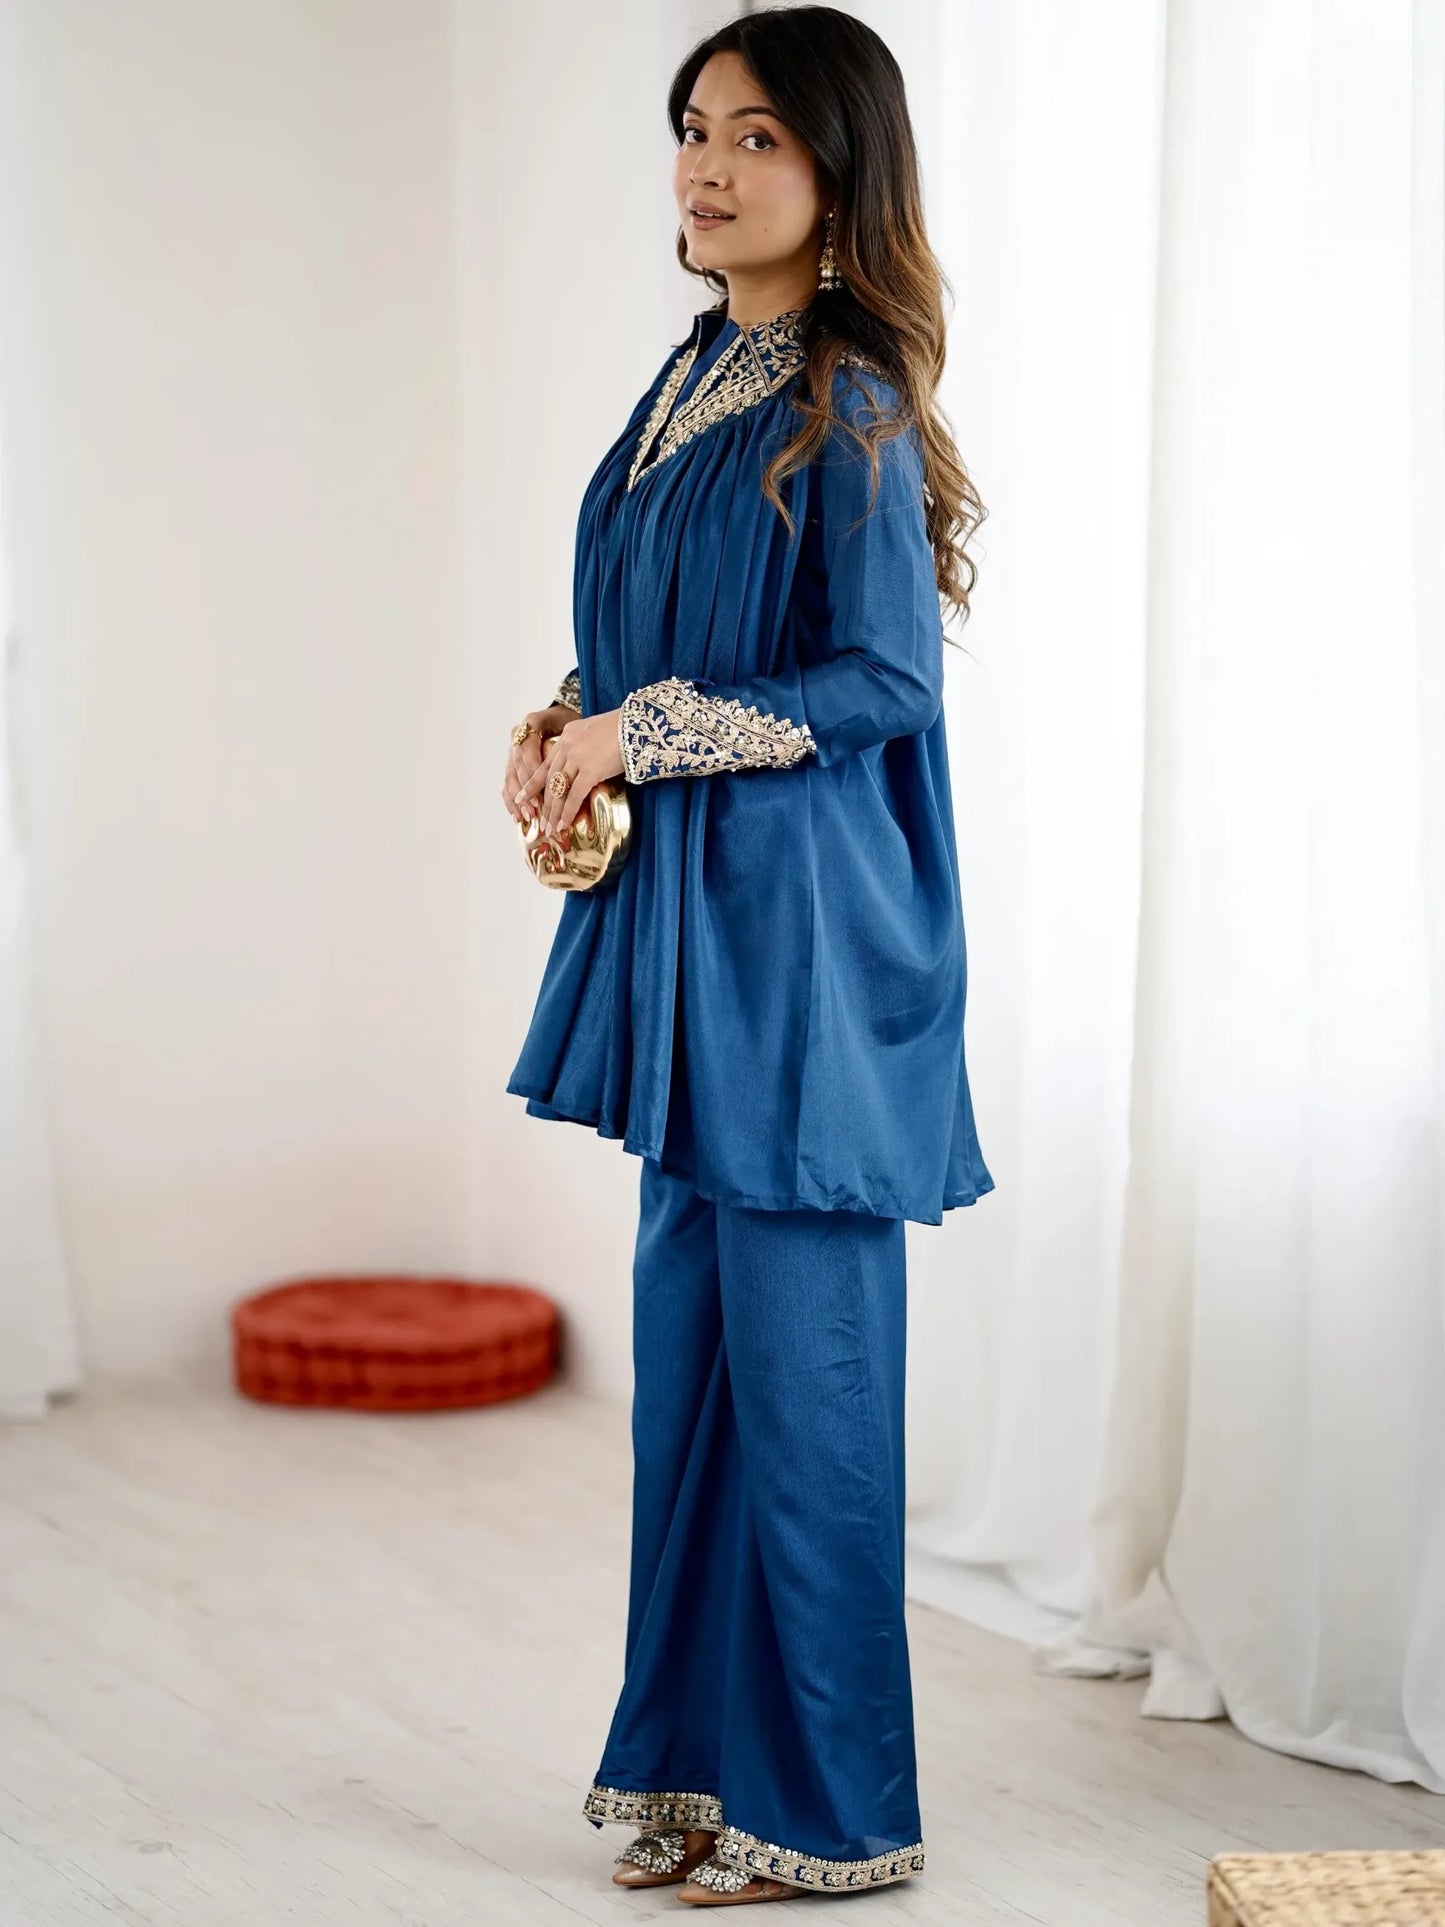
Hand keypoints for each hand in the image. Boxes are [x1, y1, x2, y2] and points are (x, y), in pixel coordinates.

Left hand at [514, 708, 625, 839]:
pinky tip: (563, 824)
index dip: (535, 783)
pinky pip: (574, 795)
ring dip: (553, 812)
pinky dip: (567, 812)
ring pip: (559, 789)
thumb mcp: (597, 731)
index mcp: (568, 734)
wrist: (638, 722)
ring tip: (549, 828)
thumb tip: (589, 761)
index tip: (524, 795)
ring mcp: (577, 758)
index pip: (547, 763)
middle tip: (539, 820)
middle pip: (550, 779)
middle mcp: (567, 745)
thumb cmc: (625, 726)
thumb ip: (586, 745)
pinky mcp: (590, 769)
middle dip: (543, 803)